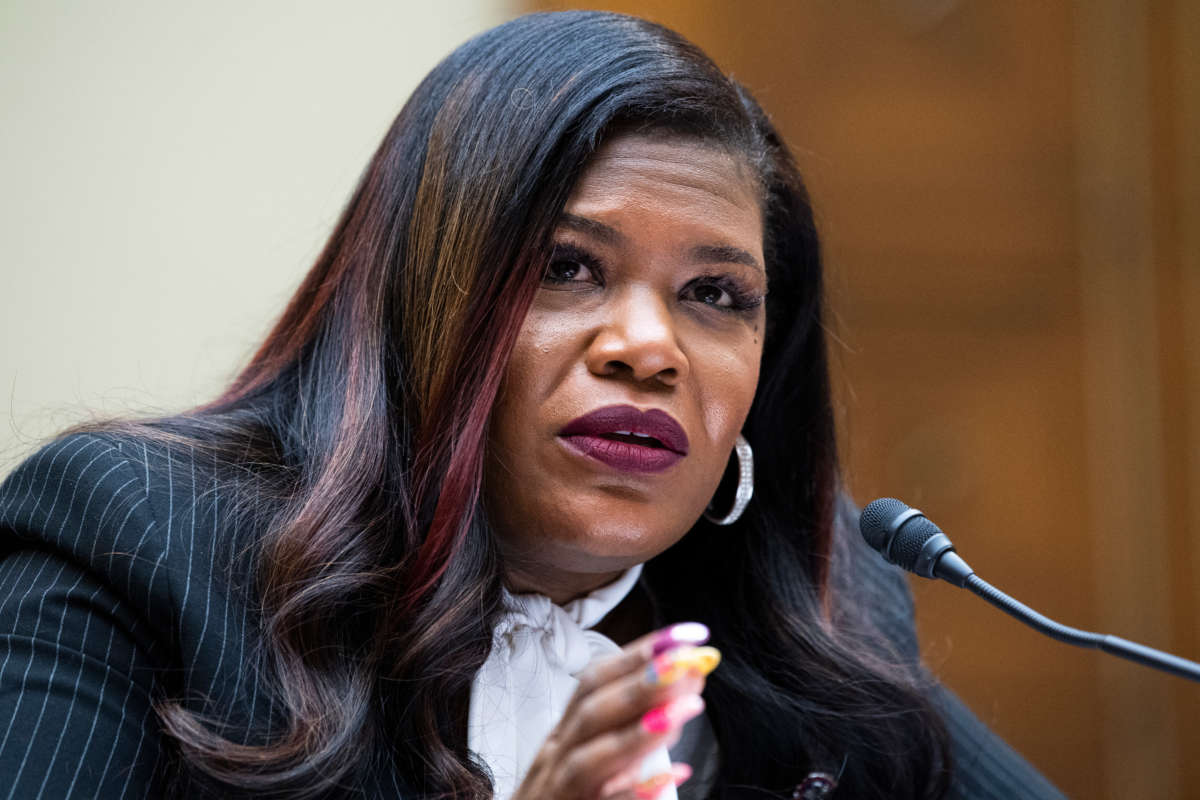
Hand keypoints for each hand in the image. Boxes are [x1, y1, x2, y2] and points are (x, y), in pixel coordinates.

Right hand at [511, 622, 718, 799]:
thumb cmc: (565, 798)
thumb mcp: (588, 759)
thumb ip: (630, 729)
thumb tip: (684, 692)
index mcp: (565, 733)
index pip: (595, 681)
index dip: (639, 656)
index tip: (687, 636)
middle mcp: (556, 756)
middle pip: (592, 711)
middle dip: (641, 683)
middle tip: (688, 662)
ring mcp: (556, 790)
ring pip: (590, 758)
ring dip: (639, 732)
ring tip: (685, 710)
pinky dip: (631, 794)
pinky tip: (669, 780)